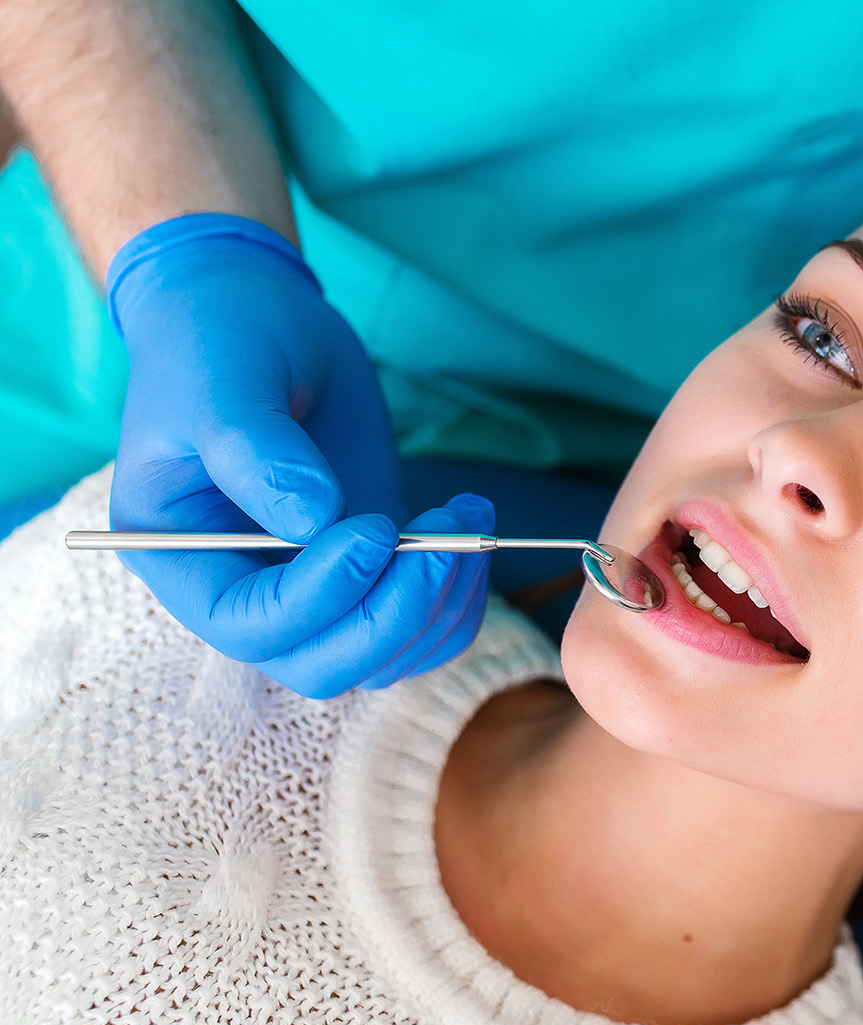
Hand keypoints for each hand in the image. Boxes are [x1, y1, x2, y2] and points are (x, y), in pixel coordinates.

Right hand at [108, 213, 491, 696]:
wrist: (253, 313)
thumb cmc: (216, 339)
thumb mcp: (222, 383)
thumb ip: (257, 452)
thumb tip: (314, 521)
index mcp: (181, 560)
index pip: (249, 625)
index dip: (320, 594)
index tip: (375, 527)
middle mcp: (244, 588)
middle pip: (322, 663)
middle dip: (392, 615)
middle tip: (444, 539)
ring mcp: (312, 583)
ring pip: (383, 654)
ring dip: (439, 602)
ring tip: (467, 517)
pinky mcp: (369, 565)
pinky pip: (420, 620)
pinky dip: (458, 592)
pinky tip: (471, 521)